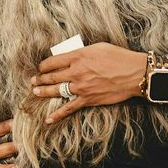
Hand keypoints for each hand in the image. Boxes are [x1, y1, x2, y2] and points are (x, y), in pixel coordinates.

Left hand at [31, 43, 145, 123]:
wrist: (134, 73)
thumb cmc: (119, 57)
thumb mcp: (97, 47)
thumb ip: (81, 52)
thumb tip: (70, 56)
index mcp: (78, 56)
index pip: (53, 61)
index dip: (44, 65)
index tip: (41, 67)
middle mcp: (76, 71)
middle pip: (51, 76)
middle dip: (40, 78)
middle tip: (33, 80)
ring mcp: (81, 87)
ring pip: (56, 90)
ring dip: (43, 92)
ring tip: (36, 92)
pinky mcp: (88, 99)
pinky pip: (69, 108)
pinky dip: (58, 115)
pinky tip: (48, 119)